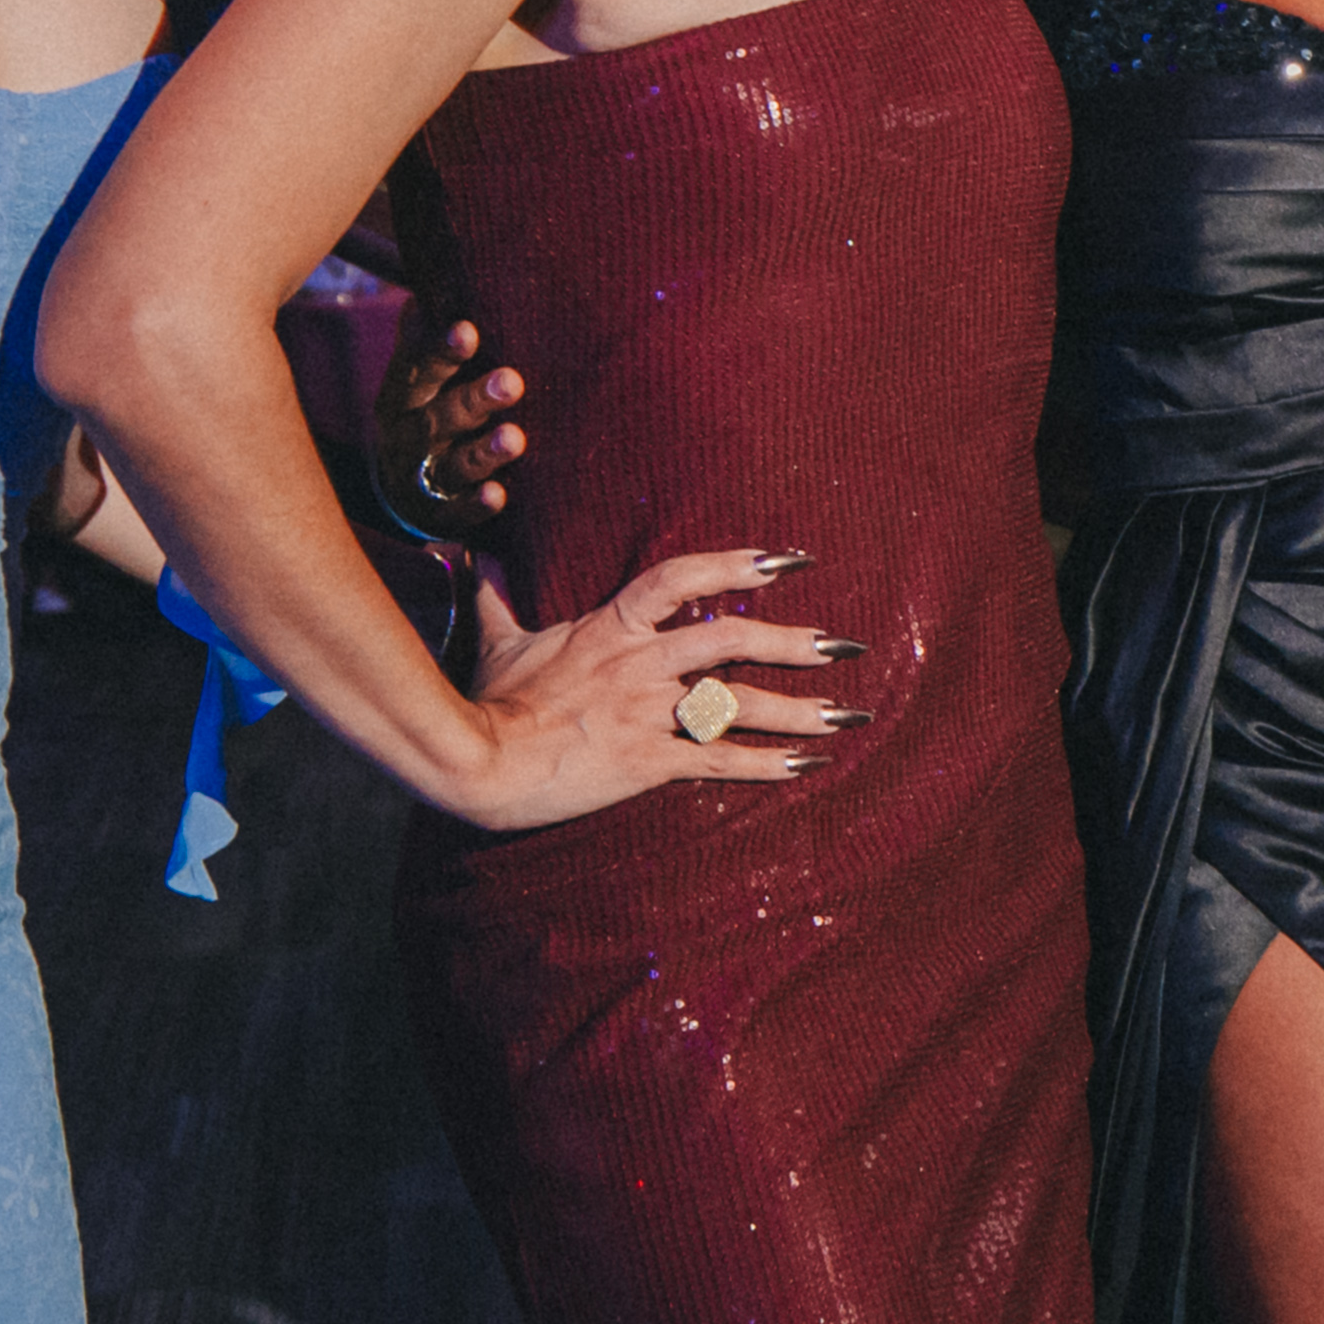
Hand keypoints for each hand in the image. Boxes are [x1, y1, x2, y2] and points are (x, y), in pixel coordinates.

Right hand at [371, 316, 521, 541]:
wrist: (400, 492)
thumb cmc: (424, 413)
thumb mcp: (416, 380)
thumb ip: (423, 343)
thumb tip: (421, 297)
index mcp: (401, 397)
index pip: (418, 370)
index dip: (440, 351)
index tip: (469, 329)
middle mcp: (408, 437)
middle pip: (438, 416)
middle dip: (474, 399)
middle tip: (512, 381)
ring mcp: (423, 479)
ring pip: (453, 464)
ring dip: (484, 452)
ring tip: (516, 438)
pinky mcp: (438, 516)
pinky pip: (456, 513)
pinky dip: (476, 505)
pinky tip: (500, 495)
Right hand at [452, 545, 855, 828]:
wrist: (477, 760)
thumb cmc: (488, 701)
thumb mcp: (498, 641)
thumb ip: (499, 597)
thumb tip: (478, 557)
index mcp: (612, 627)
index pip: (684, 579)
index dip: (739, 566)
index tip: (791, 562)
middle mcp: (640, 664)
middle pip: (734, 640)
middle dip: (796, 643)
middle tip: (846, 647)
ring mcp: (646, 713)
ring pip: (738, 704)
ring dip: (799, 710)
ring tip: (847, 715)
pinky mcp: (647, 762)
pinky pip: (718, 762)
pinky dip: (766, 765)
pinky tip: (807, 766)